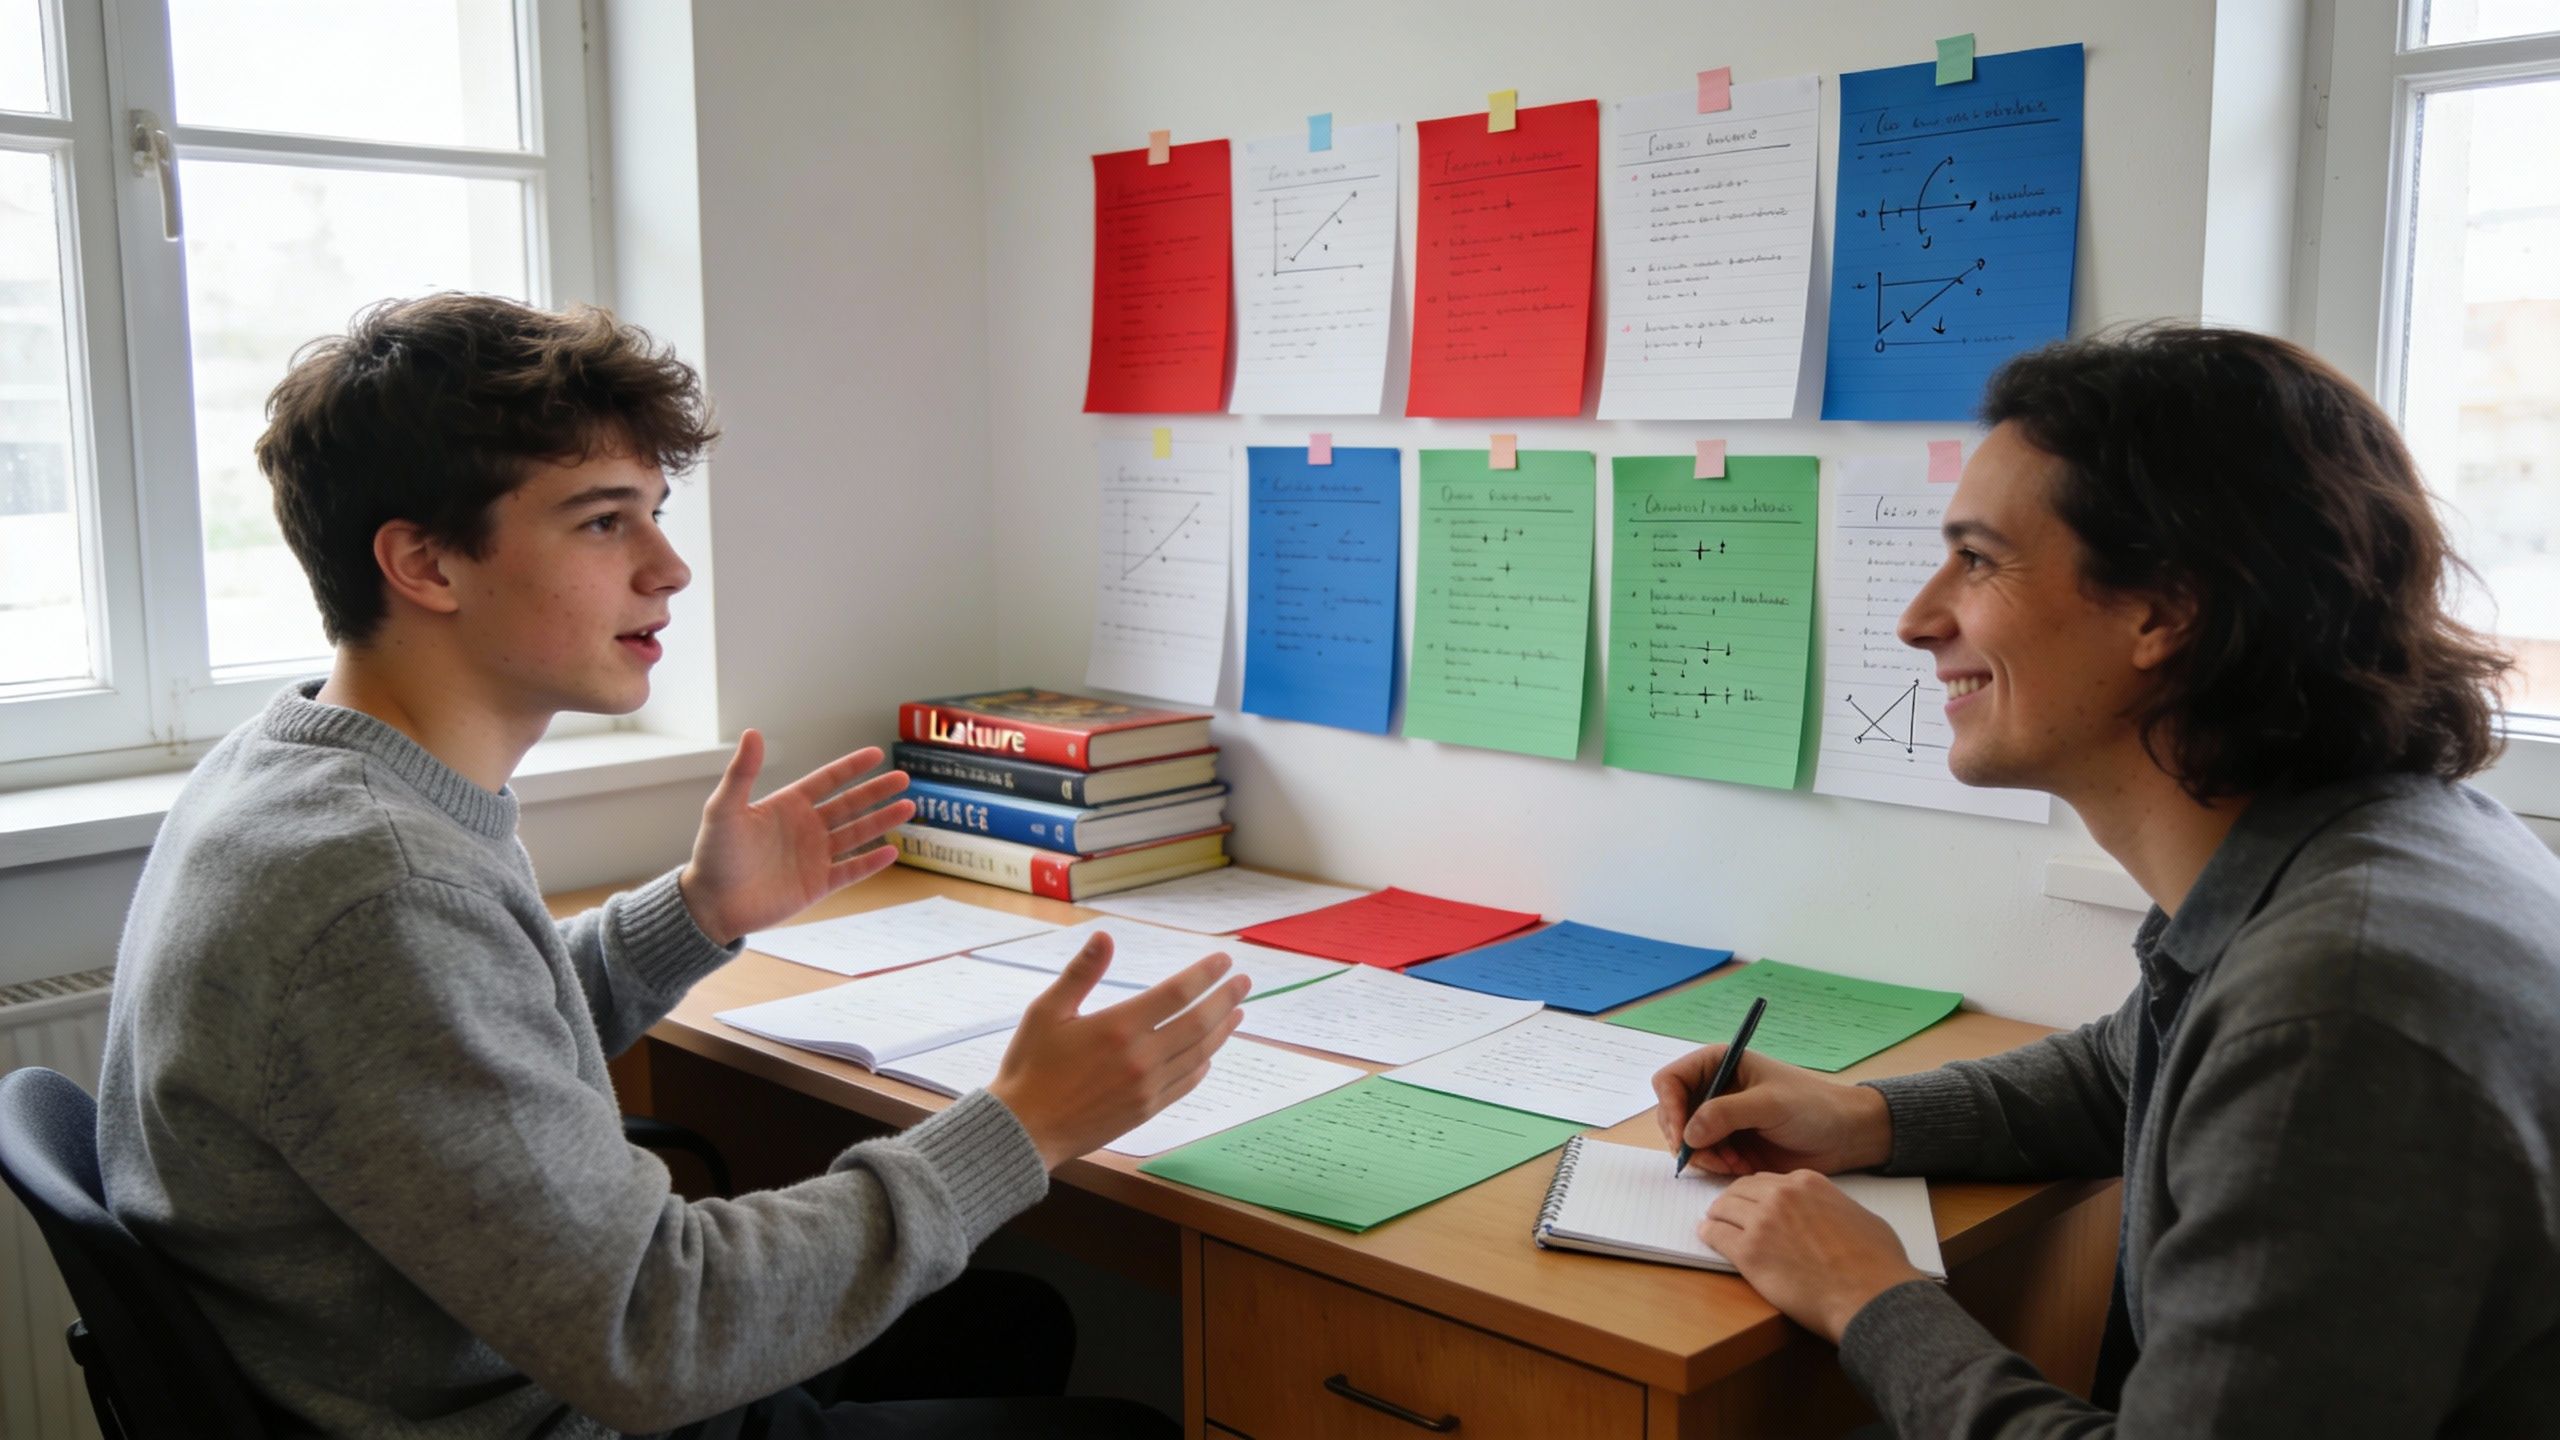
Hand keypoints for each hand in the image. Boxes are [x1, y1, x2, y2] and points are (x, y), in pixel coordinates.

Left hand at [676, 731, 913, 945]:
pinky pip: (851, 870)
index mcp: (787, 806)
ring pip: (857, 834)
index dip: (851, 767)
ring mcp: (814, 857)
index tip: (876, 754)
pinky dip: (872, 862)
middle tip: (904, 779)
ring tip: (909, 807)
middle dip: (877, 792)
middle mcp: (806, 828)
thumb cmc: (713, 855)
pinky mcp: (818, 885)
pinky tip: (893, 850)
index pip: (827, 781)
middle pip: (850, 805)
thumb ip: (742, 773)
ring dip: (883, 821)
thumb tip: (752, 733)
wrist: (711, 904)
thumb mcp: (724, 809)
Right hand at [987, 933, 1249, 1168]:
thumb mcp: (1047, 1011)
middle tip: (1244, 982)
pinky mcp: (1146, 1110)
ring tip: (1237, 1012)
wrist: (1024, 1129)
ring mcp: (1147, 1087)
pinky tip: (1209, 1054)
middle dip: (1225, 998)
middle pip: (1199, 1022)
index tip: (1224, 960)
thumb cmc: (1030, 1067)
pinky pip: (1186, 1084)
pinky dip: (1203, 1065)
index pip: (1177, 993)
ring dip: (1222, 1030)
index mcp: (1119, 1027)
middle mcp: (1141, 1057)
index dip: (1205, 974)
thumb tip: (1104, 936)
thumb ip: (1081, 973)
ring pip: (1199, 1053)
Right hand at [1650, 1044, 1892, 1176]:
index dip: (1670, 1107)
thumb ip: (1726, 1114)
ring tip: (1732, 1163)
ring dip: (1703, 1156)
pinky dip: (1715, 1166)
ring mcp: (1719, 1118)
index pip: (1671, 1080)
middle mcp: (1713, 1089)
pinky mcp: (1728, 1143)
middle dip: (1686, 1139)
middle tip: (1708, 1158)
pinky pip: (1704, 1157)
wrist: (1843, 1136)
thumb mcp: (1769, 1104)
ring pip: (1685, 1140)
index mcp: (1719, 1064)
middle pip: (1672, 1113)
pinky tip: (1739, 1167)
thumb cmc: (1812, 1107)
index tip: (1682, 1135)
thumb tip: (1688, 1134)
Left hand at [1702, 1170, 1926, 1342]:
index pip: (1768, 1180)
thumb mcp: (1858, 1216)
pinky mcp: (1749, 1251)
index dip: (1757, 1193)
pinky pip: (1716, 1235)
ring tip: (1714, 1223)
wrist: (1870, 1295)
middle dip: (1733, 1200)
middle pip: (1741, 1189)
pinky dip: (1709, 1234)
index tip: (1752, 1202)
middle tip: (1726, 1211)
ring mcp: (1762, 1221)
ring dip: (1717, 1215)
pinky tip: (1708, 1236)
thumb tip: (1827, 1215)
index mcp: (1807, 1183)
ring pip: (1723, 1207)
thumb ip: (1833, 1206)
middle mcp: (1781, 1195)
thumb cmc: (1875, 1263)